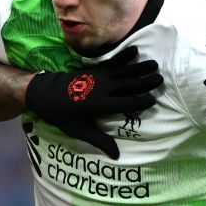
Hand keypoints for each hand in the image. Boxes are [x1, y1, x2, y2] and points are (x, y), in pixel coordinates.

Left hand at [24, 46, 162, 156]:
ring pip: (124, 71)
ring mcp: (99, 76)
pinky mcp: (94, 69)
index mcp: (100, 104)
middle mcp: (102, 88)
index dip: (140, 101)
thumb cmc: (62, 115)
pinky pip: (112, 61)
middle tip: (160, 79)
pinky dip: (124, 56)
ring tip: (154, 64)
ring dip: (139, 67)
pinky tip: (134, 49)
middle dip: (145, 82)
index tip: (153, 100)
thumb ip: (100, 141)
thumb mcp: (79, 130)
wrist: (45, 94)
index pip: (125, 103)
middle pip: (128, 85)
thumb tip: (116, 155)